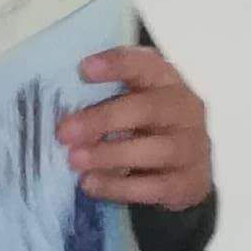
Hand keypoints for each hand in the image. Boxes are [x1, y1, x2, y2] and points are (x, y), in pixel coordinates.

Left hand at [58, 46, 212, 209]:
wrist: (191, 169)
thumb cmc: (149, 125)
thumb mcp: (135, 101)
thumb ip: (107, 96)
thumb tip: (59, 110)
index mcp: (167, 80)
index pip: (145, 64)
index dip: (116, 64)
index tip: (83, 69)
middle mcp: (185, 109)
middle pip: (146, 109)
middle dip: (102, 119)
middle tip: (63, 132)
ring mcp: (191, 147)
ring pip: (152, 150)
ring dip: (109, 155)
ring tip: (74, 160)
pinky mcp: (188, 182)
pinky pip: (152, 186)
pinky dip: (118, 187)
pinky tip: (90, 184)